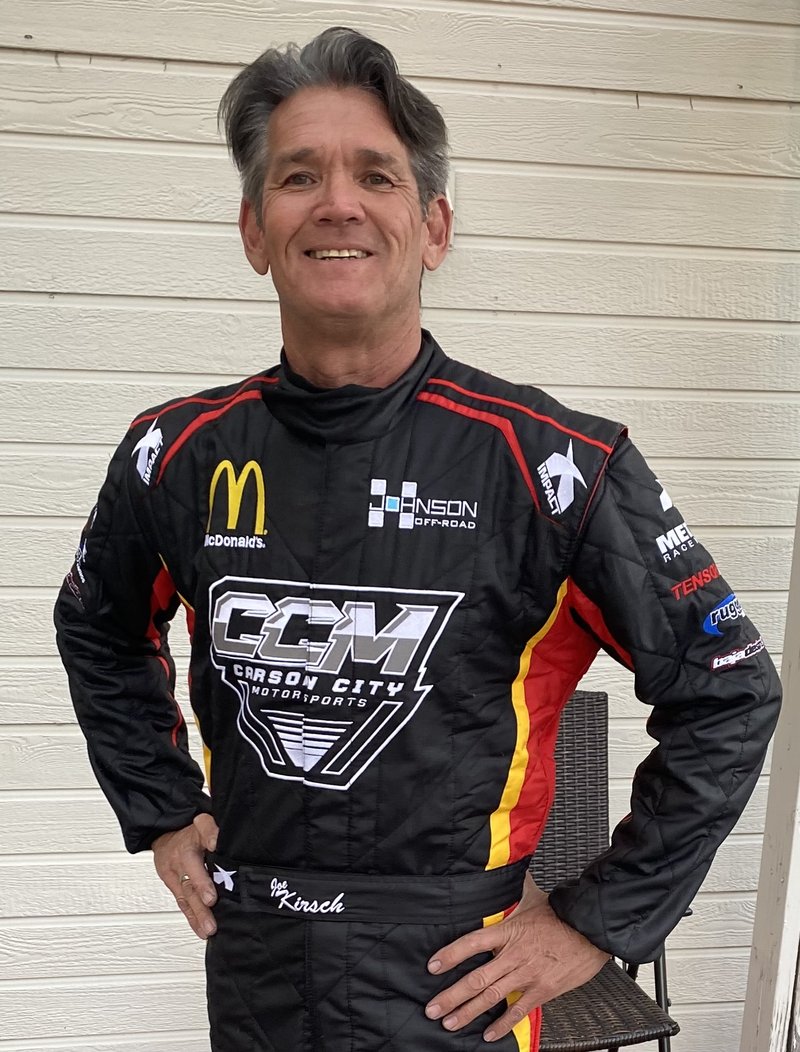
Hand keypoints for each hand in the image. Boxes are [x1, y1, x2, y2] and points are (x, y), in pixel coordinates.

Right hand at [152, 813, 219, 939]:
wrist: (164, 839)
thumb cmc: (189, 835)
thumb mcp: (201, 823)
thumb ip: (210, 827)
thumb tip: (218, 839)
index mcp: (190, 841)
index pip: (200, 837)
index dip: (207, 848)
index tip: (213, 858)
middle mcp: (180, 859)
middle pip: (190, 877)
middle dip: (200, 893)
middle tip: (211, 904)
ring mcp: (175, 875)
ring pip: (186, 895)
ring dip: (197, 914)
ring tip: (209, 928)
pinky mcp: (173, 887)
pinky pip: (183, 903)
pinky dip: (192, 918)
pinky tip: (201, 930)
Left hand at [425, 874, 608, 1042]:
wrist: (591, 929)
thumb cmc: (562, 913)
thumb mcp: (534, 897)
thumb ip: (515, 887)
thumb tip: (505, 865)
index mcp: (509, 931)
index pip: (472, 943)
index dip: (451, 955)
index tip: (432, 966)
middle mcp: (514, 954)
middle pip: (477, 978)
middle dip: (452, 995)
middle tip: (432, 1008)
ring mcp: (528, 974)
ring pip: (492, 996)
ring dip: (468, 1012)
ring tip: (450, 1022)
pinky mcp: (544, 989)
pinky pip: (519, 1010)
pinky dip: (502, 1024)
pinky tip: (488, 1035)